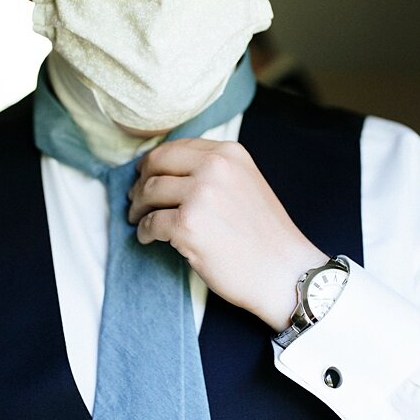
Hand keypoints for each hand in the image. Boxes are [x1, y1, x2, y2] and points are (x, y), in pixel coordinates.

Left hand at [129, 138, 328, 330]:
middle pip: (156, 165)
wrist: (284, 272)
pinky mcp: (188, 226)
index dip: (154, 162)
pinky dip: (144, 231)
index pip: (176, 148)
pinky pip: (150, 222)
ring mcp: (200, 196)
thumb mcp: (245, 183)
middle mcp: (214, 168)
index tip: (145, 174)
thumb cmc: (265, 235)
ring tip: (138, 219)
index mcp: (228, 154)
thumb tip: (167, 171)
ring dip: (138, 208)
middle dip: (140, 182)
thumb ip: (213, 171)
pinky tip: (148, 237)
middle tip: (135, 198)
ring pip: (149, 192)